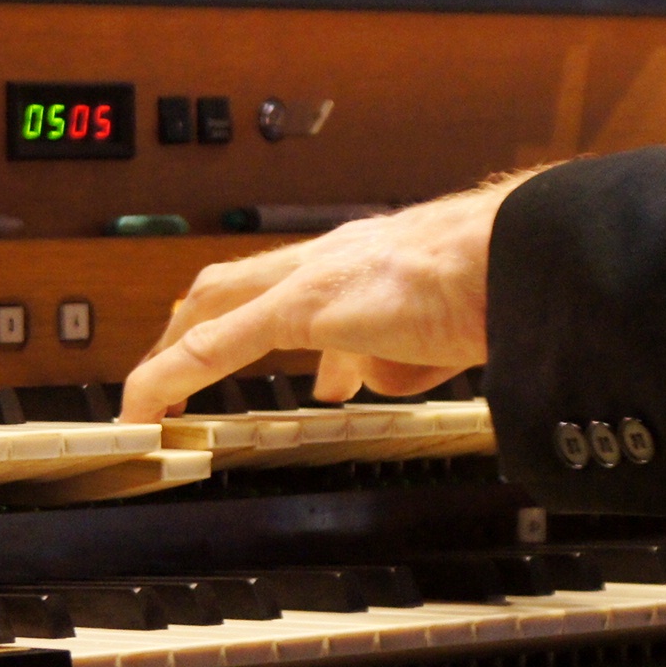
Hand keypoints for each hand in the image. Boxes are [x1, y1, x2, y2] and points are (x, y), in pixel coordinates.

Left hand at [120, 174, 530, 423]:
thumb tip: (378, 379)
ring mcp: (312, 278)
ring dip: (173, 349)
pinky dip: (168, 376)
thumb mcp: (444, 335)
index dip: (246, 314)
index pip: (285, 282)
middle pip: (232, 283)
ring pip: (212, 304)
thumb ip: (403, 355)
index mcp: (365, 261)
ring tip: (148, 397)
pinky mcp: (303, 307)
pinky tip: (144, 408)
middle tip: (170, 366)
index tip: (230, 349)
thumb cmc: (503, 287)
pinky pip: (215, 345)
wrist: (522, 260)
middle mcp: (330, 258)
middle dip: (192, 325)